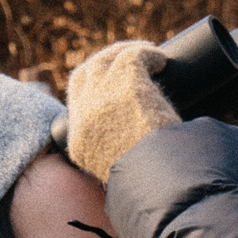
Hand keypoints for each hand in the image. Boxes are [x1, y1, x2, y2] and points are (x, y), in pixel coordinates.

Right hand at [62, 41, 177, 181]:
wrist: (157, 180)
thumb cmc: (150, 185)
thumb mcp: (122, 181)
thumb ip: (123, 171)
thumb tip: (144, 169)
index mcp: (79, 142)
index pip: (76, 105)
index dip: (91, 89)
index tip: (110, 86)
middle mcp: (85, 115)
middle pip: (86, 74)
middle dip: (104, 62)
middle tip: (126, 62)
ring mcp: (103, 96)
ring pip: (107, 59)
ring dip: (125, 52)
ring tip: (147, 53)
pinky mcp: (126, 82)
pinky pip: (133, 55)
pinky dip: (147, 54)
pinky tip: (161, 60)